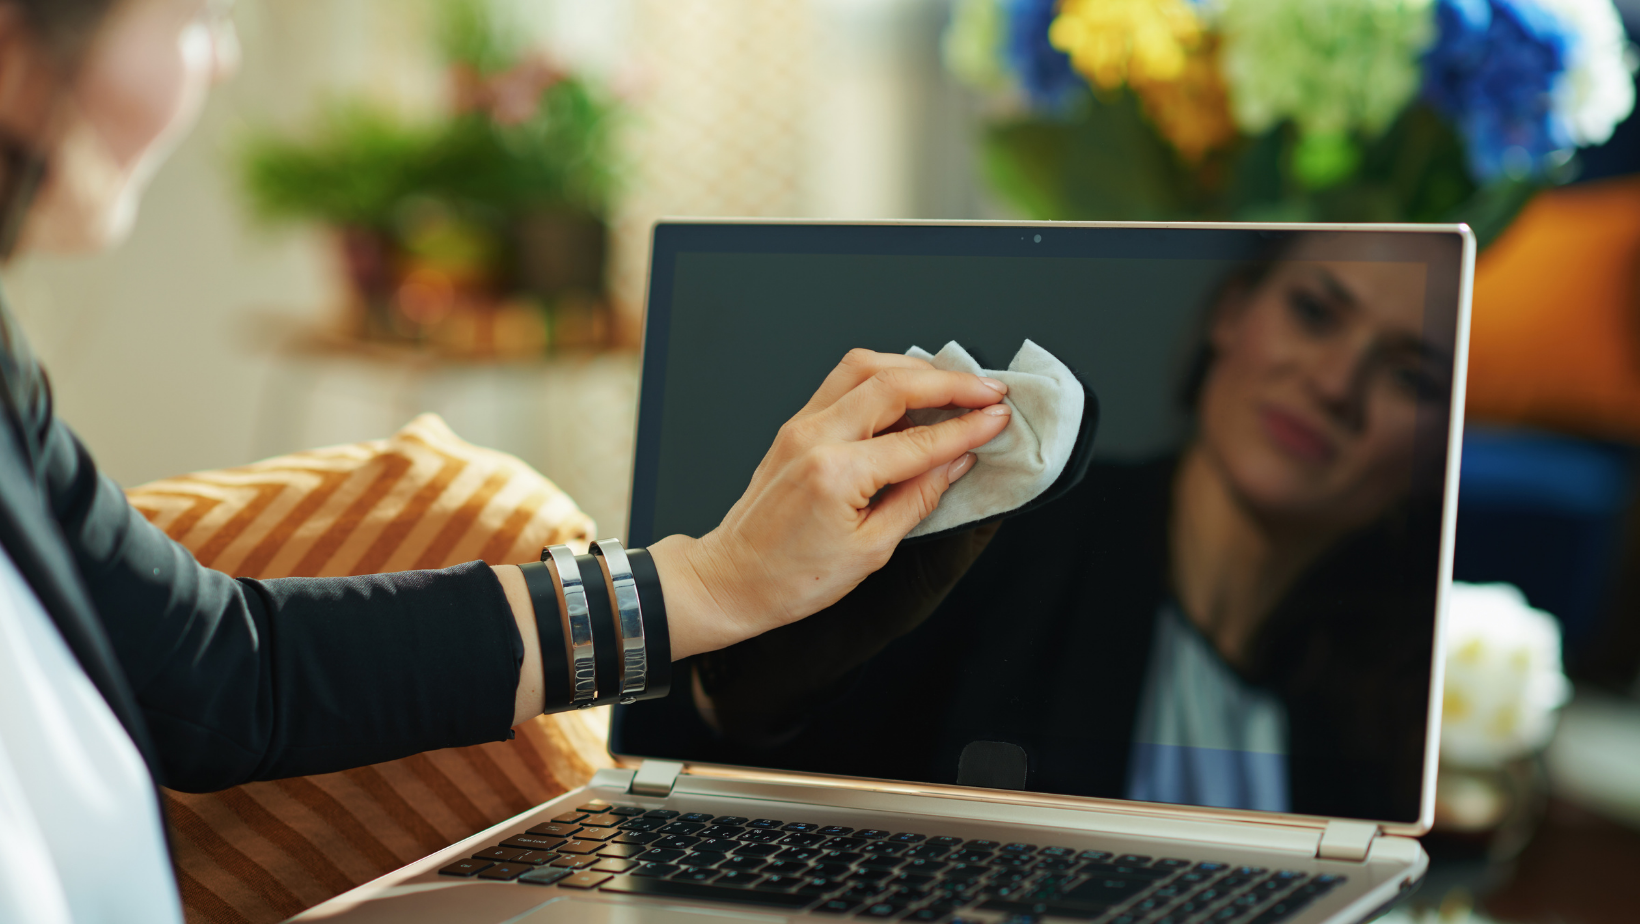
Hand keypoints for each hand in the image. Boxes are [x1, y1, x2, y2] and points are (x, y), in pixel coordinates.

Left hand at [650, 348, 1010, 659]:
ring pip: (863, 368)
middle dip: (949, 381)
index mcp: (836, 473)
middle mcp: (815, 437)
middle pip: (893, 382)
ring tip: (953, 384)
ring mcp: (800, 426)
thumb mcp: (871, 550)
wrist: (731, 579)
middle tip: (988, 389)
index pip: (919, 440)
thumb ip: (919, 498)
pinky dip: (883, 378)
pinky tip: (909, 394)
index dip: (967, 427)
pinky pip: (843, 383)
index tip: (999, 417)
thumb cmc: (793, 579)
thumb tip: (957, 462)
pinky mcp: (794, 426)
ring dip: (914, 369)